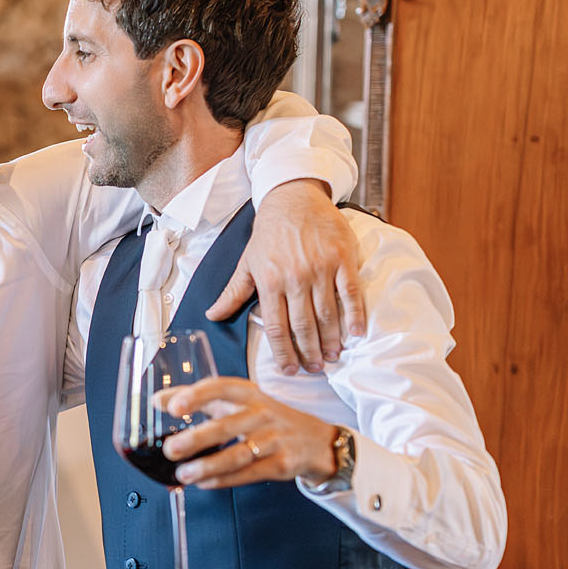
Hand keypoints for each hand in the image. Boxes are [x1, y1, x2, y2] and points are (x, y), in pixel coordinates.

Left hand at [157, 376, 338, 488]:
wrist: (316, 440)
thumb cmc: (266, 418)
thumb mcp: (237, 402)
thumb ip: (199, 400)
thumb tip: (157, 400)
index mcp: (248, 394)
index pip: (221, 387)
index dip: (197, 396)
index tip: (173, 406)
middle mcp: (262, 413)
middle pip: (227, 425)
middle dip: (197, 438)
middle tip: (171, 449)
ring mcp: (274, 439)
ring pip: (239, 453)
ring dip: (208, 465)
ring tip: (183, 474)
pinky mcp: (282, 464)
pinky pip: (249, 473)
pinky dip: (224, 480)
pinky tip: (204, 483)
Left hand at [206, 179, 365, 372]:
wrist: (293, 198)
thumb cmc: (269, 233)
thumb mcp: (246, 263)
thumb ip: (233, 293)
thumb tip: (212, 315)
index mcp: (269, 281)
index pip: (276, 327)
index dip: (283, 353)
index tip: (289, 370)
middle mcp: (294, 277)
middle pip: (303, 325)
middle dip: (308, 352)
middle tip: (314, 369)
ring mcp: (320, 268)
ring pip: (327, 313)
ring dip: (330, 340)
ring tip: (332, 357)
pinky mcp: (342, 258)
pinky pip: (350, 292)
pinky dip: (354, 314)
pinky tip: (355, 333)